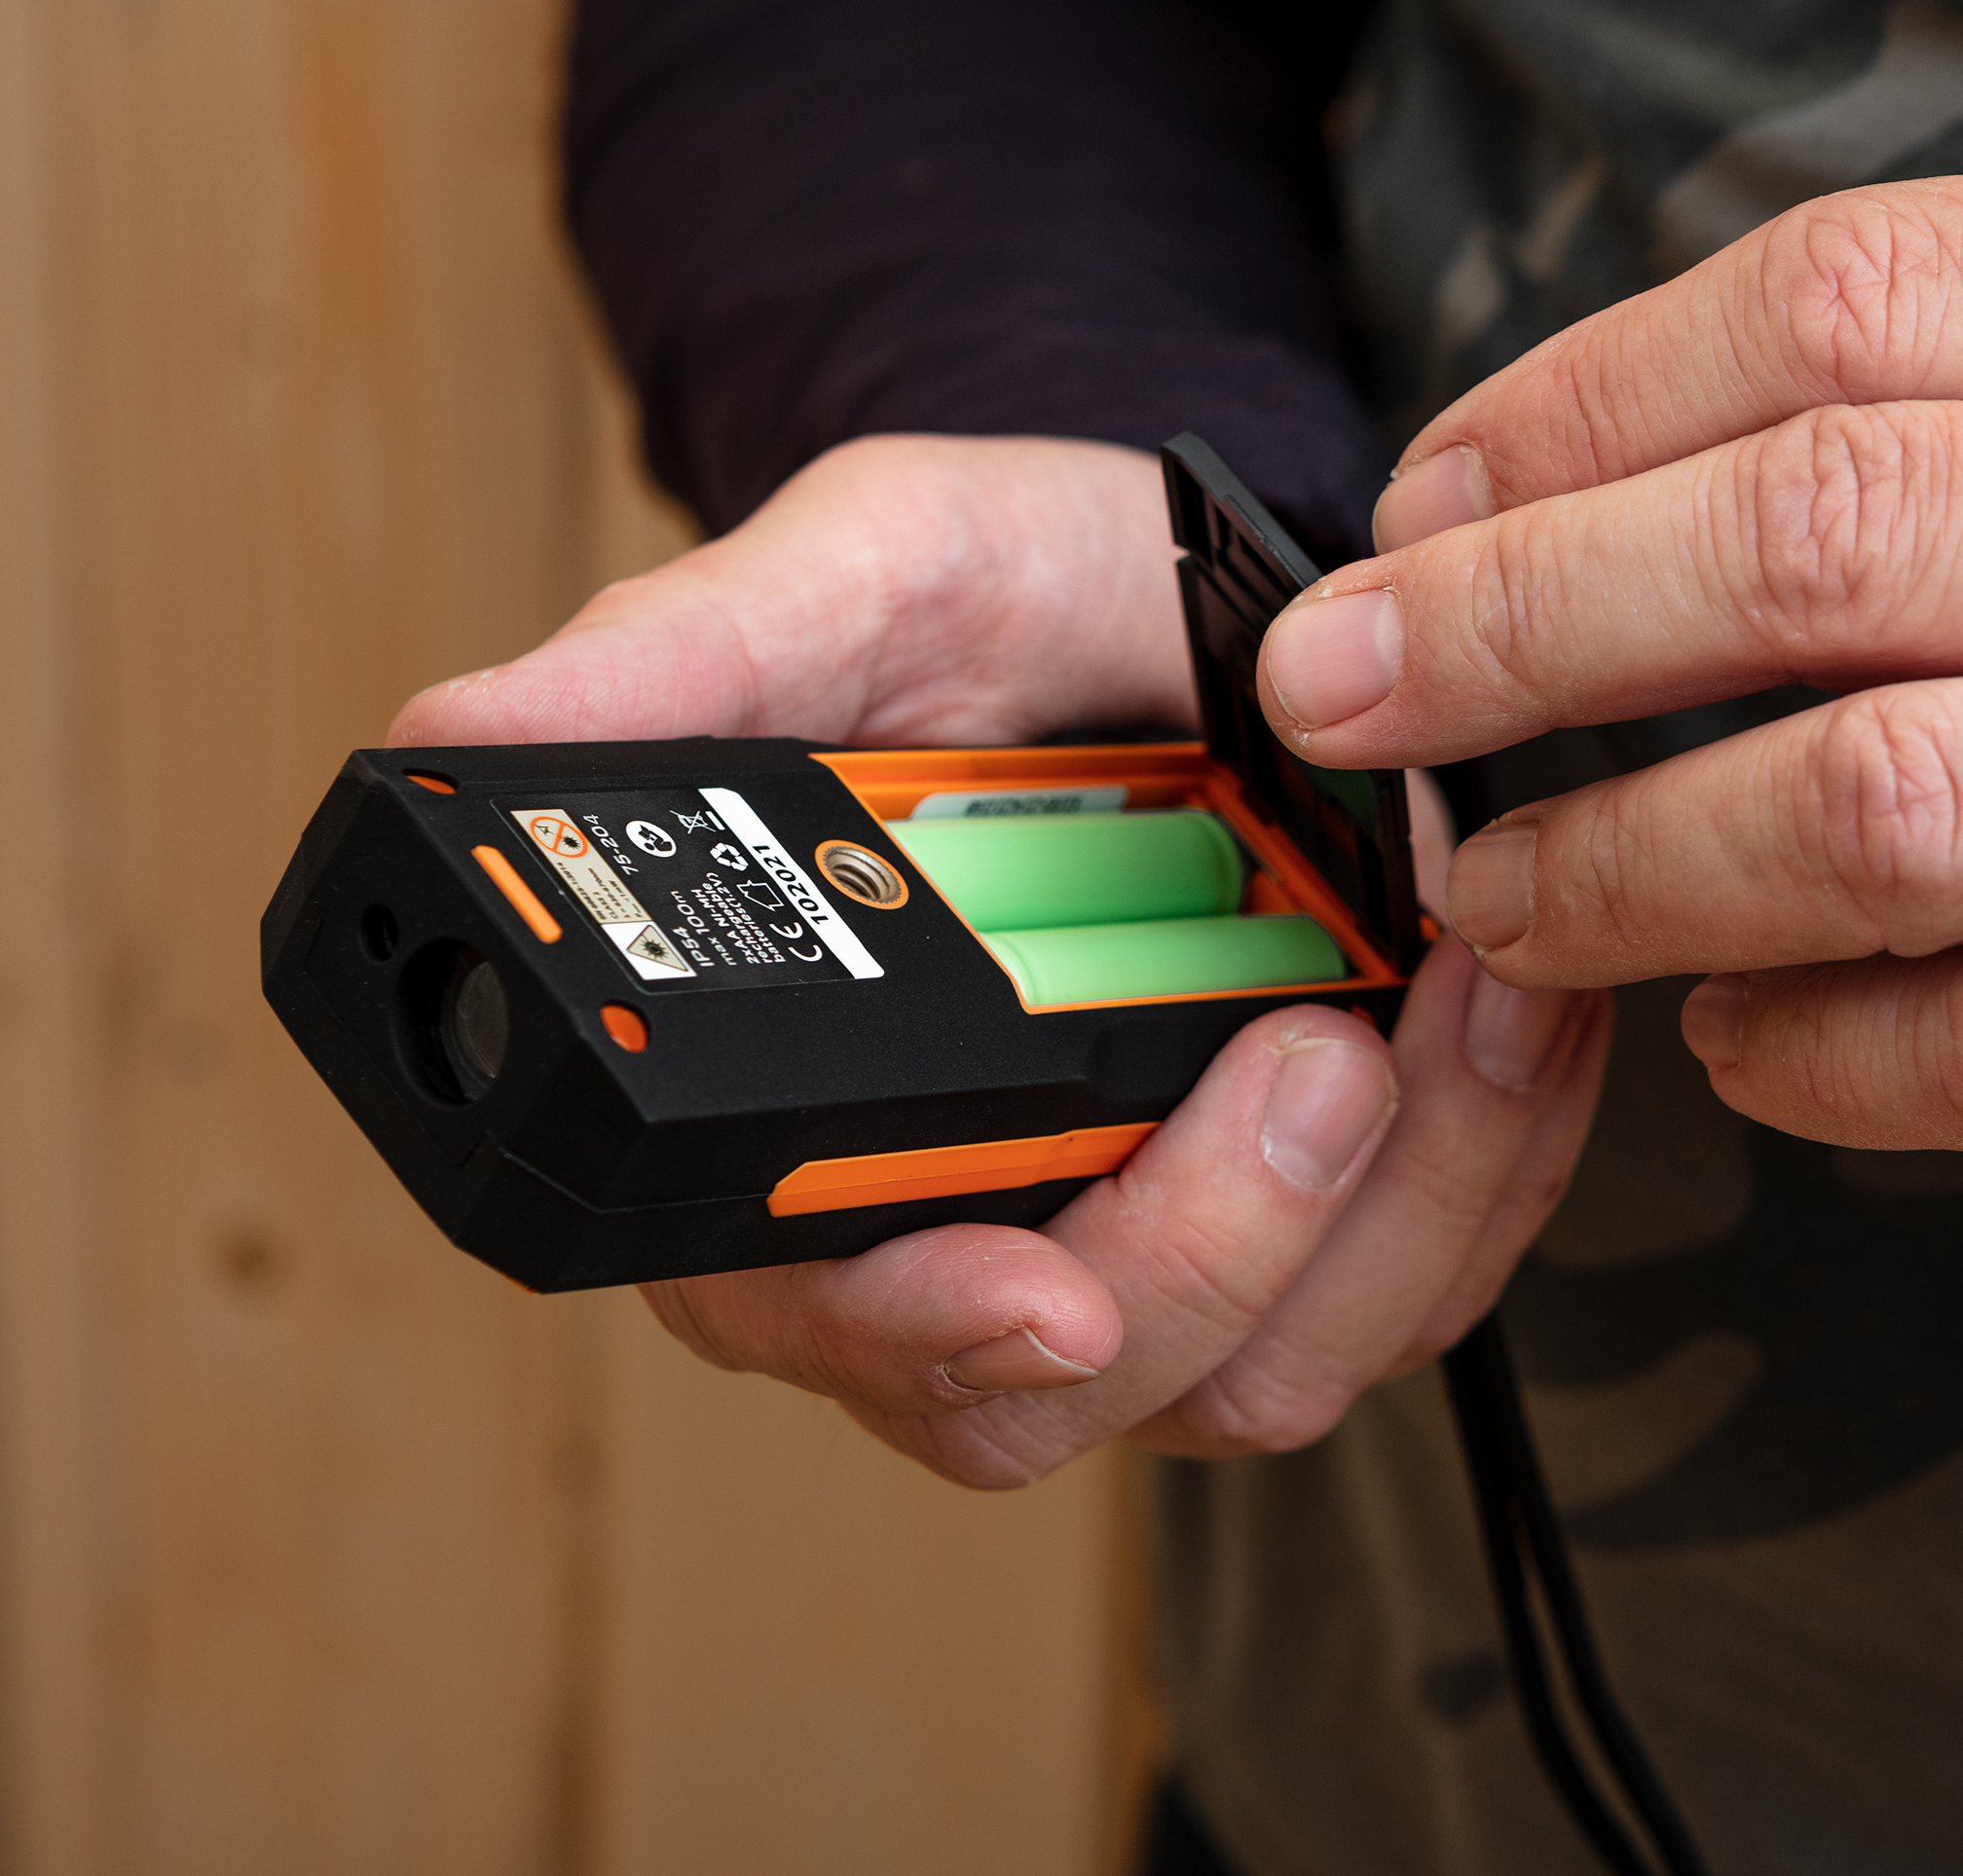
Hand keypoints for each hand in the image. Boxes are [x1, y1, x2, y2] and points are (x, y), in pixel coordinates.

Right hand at [396, 434, 1609, 1484]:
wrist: (1178, 596)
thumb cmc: (999, 598)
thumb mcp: (854, 574)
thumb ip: (678, 664)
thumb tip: (455, 743)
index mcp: (783, 1116)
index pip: (805, 1308)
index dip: (911, 1335)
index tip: (1036, 1298)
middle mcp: (953, 1217)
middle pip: (1057, 1387)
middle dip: (1210, 1253)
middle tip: (1318, 1053)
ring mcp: (1140, 1233)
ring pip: (1259, 1366)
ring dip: (1392, 1209)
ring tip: (1459, 996)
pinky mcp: (1308, 1221)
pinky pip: (1410, 1288)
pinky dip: (1488, 1171)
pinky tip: (1507, 1015)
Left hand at [1256, 176, 1962, 1287]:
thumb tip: (1613, 498)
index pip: (1864, 300)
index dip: (1583, 402)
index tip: (1425, 500)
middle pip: (1829, 538)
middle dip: (1519, 620)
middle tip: (1349, 693)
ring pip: (1883, 807)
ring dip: (1625, 864)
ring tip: (1504, 899)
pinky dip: (1807, 1055)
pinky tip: (1731, 1039)